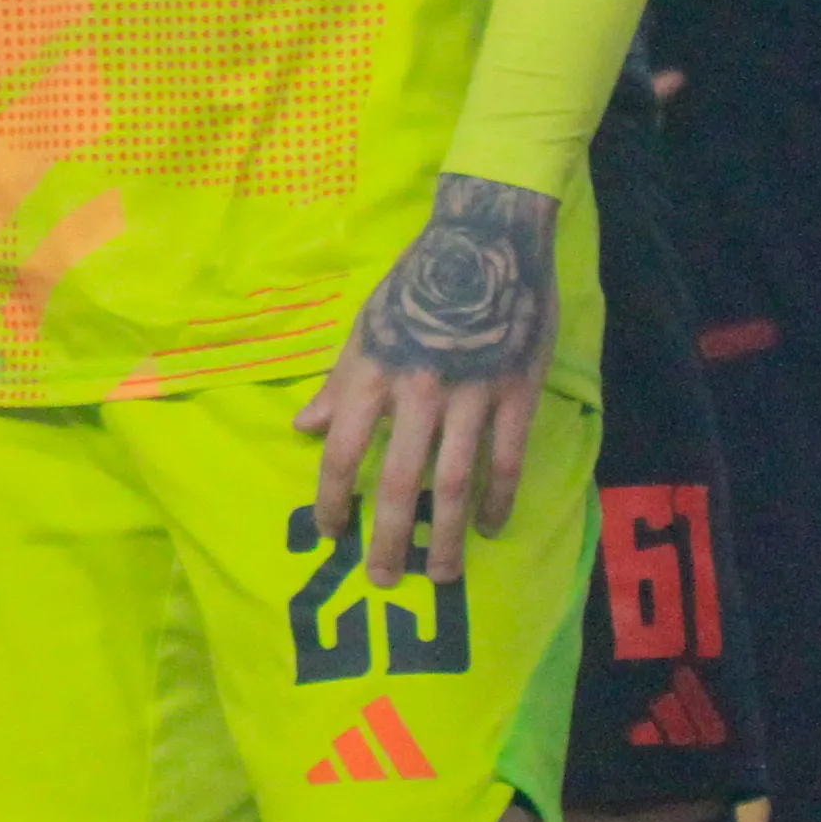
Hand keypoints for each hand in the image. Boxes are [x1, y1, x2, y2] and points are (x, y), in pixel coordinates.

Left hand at [299, 173, 555, 583]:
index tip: (330, 533)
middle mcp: (416, 391)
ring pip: (456, 483)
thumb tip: (303, 428)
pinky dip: (500, 500)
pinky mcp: (516, 394)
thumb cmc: (416, 285)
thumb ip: (339, 384)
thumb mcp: (364, 327)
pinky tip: (493, 527)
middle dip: (388, 537)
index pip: (341, 451)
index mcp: (371, 374)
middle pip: (397, 482)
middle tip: (384, 580)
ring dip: (449, 537)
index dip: (331, 497)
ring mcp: (470, 396)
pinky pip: (507, 460)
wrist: (485, 241)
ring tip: (443, 574)